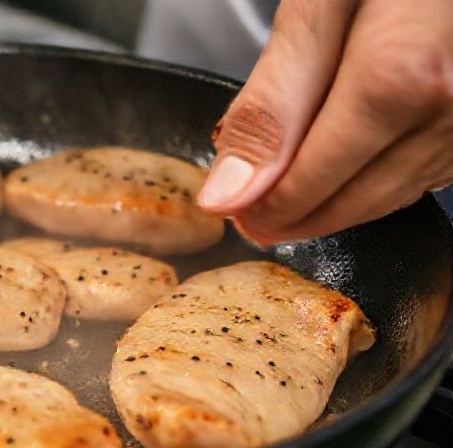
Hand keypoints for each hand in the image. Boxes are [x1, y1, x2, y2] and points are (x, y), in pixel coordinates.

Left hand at [197, 0, 452, 243]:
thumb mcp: (321, 2)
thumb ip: (274, 102)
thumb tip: (230, 189)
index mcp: (402, 79)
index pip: (311, 183)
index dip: (263, 208)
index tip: (227, 208)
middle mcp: (451, 108)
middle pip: (354, 200)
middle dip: (293, 215)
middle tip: (247, 215)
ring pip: (394, 194)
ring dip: (337, 205)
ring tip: (286, 198)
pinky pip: (430, 170)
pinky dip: (380, 178)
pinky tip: (348, 168)